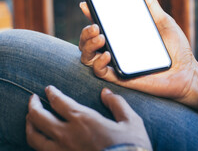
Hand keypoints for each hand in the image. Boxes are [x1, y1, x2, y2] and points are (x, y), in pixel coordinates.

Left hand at [26, 86, 151, 150]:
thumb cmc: (130, 147)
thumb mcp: (131, 121)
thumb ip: (117, 103)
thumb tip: (106, 92)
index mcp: (84, 120)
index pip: (59, 102)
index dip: (52, 93)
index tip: (49, 89)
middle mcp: (67, 134)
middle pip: (39, 117)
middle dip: (33, 105)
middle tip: (33, 99)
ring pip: (34, 137)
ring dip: (29, 124)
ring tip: (29, 119)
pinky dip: (36, 143)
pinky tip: (39, 140)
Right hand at [79, 0, 197, 101]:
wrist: (187, 72)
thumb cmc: (177, 48)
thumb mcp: (164, 22)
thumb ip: (151, 6)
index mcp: (124, 36)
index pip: (101, 24)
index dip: (90, 14)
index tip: (86, 3)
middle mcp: (117, 49)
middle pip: (89, 41)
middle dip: (85, 32)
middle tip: (95, 25)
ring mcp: (117, 63)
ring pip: (88, 56)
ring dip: (88, 45)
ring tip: (100, 36)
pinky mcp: (120, 77)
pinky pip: (100, 72)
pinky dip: (98, 63)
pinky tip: (108, 54)